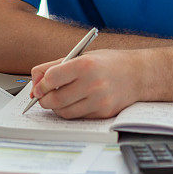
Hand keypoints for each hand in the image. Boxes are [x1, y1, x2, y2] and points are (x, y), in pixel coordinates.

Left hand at [29, 49, 145, 118]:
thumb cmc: (108, 63)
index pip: (51, 78)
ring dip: (55, 108)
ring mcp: (99, 101)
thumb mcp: (82, 56)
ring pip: (64, 112)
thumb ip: (55, 66)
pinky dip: (71, 111)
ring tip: (58, 99)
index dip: (41, 84)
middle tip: (43, 96)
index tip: (39, 86)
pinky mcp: (103, 113)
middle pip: (55, 99)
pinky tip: (74, 102)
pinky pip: (78, 117)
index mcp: (85, 65)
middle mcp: (92, 83)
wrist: (137, 74)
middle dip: (44, 99)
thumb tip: (35, 82)